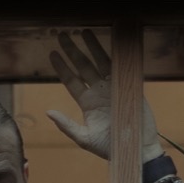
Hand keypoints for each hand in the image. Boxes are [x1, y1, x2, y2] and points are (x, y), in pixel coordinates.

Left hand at [46, 30, 162, 162]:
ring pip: (101, 62)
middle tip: (63, 35)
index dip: (62, 67)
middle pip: (83, 66)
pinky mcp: (128, 86)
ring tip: (84, 32)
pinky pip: (121, 67)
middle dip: (73, 51)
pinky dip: (116, 54)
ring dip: (92, 48)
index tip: (52, 53)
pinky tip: (111, 42)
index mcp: (87, 102)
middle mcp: (98, 92)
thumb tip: (48, 112)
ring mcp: (113, 87)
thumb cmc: (109, 147)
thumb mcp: (85, 138)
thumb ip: (67, 126)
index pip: (71, 80)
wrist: (135, 150)